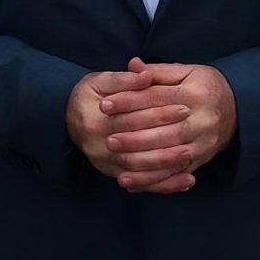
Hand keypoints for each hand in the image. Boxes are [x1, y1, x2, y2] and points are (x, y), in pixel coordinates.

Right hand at [66, 69, 191, 188]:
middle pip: (137, 148)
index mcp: (95, 121)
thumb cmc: (89, 94)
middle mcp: (98, 147)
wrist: (66, 116)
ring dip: (167, 168)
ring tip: (191, 157)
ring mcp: (104, 164)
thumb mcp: (101, 80)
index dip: (159, 113)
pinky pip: (141, 184)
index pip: (133, 119)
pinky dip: (164, 185)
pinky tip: (185, 182)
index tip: (185, 107)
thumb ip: (124, 79)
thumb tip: (146, 74)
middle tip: (193, 134)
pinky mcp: (112, 173)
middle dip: (167, 142)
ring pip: (140, 171)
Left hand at [100, 58, 236, 193]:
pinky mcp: (201, 160)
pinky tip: (131, 181)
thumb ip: (157, 71)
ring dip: (141, 161)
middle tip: (108, 138)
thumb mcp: (186, 71)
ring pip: (170, 156)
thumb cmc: (205, 86)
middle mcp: (202, 120)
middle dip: (134, 136)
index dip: (129, 101)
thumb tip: (132, 65)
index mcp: (195, 94)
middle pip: (165, 131)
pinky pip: (174, 174)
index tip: (105, 104)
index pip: (158, 98)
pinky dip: (152, 180)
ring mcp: (203, 143)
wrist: (239, 108)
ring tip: (116, 158)